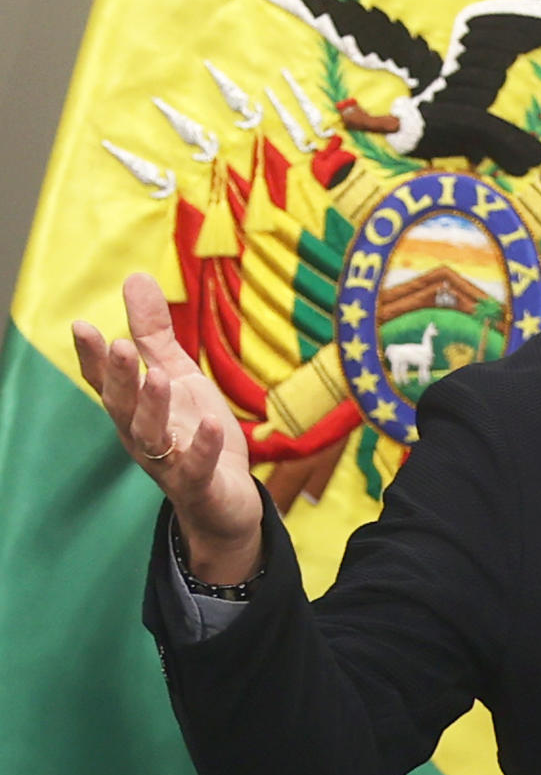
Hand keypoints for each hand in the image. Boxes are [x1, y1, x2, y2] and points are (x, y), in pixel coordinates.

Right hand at [72, 274, 262, 582]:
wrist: (225, 498)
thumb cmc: (194, 431)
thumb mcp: (177, 376)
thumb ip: (153, 333)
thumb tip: (135, 275)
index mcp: (134, 410)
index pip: (106, 382)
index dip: (92, 358)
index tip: (82, 325)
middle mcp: (142, 436)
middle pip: (122, 407)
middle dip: (118, 377)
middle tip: (117, 344)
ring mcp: (169, 463)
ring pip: (149, 437)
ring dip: (151, 407)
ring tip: (158, 376)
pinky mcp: (199, 484)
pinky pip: (196, 467)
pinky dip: (201, 447)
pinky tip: (209, 423)